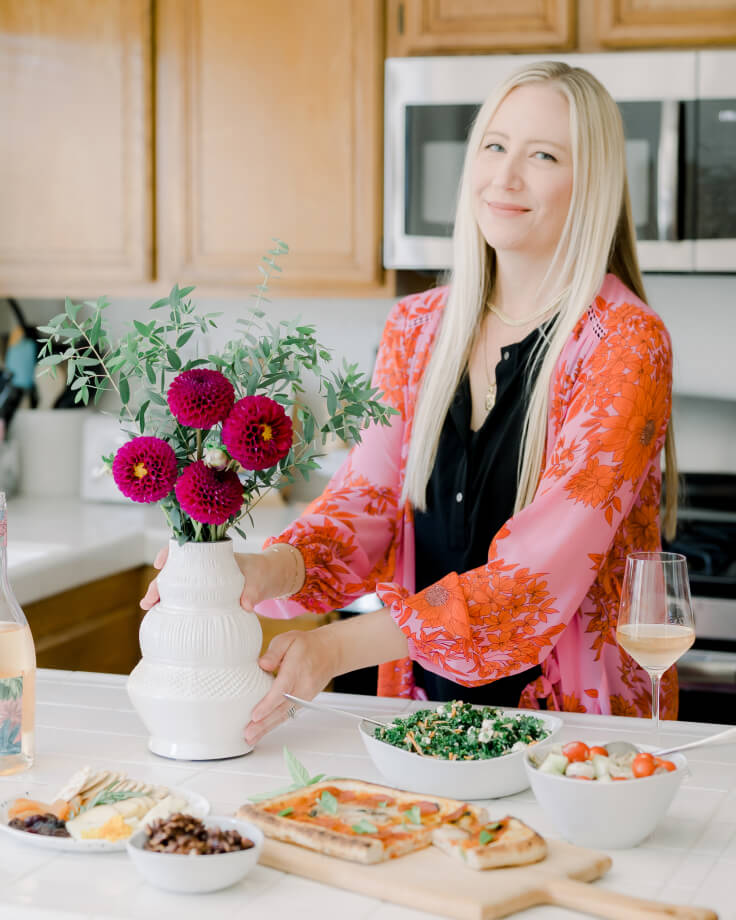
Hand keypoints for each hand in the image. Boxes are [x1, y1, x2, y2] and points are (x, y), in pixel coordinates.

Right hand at [139, 545, 296, 610]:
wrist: (266, 580)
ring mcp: (201, 581)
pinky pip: (185, 598)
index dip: (169, 553)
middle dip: (158, 583)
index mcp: (213, 554)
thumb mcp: (258, 580)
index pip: (185, 548)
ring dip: (161, 595)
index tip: (160, 564)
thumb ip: (253, 591)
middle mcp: (203, 566)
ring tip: (149, 608)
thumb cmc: (260, 574)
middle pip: (174, 570)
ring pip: (175, 584)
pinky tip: (163, 615)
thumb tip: (246, 605)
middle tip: (148, 601)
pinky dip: (173, 605)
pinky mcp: (204, 595)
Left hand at [244, 628, 338, 744]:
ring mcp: (304, 696)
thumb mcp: (288, 639)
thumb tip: (262, 664)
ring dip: (267, 728)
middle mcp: (303, 686)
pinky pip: (288, 715)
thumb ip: (274, 651)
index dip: (268, 704)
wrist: (329, 652)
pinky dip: (274, 725)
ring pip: (285, 715)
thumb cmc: (306, 645)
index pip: (282, 690)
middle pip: (282, 708)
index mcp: (297, 669)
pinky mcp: (303, 702)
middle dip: (264, 723)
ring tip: (251, 738)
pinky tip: (262, 732)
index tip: (255, 715)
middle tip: (248, 734)